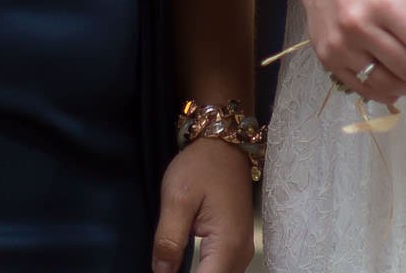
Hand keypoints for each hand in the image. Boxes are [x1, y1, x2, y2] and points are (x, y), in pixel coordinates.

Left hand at [151, 136, 252, 272]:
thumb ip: (168, 240)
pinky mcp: (238, 244)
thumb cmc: (202, 165)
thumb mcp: (176, 198)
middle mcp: (240, 252)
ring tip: (171, 265)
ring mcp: (242, 249)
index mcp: (227, 243)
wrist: (225, 145)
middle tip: (163, 268)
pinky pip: (223, 270)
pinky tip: (185, 269)